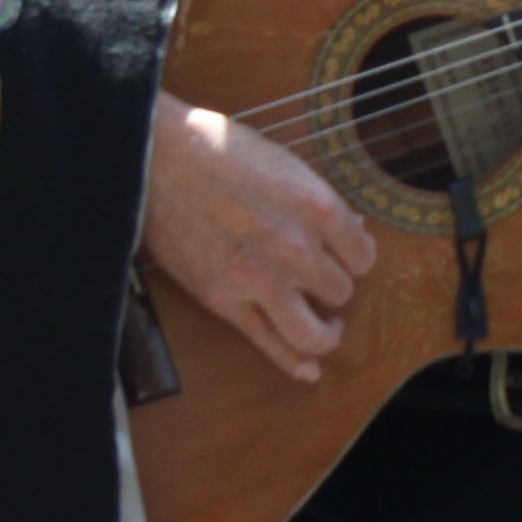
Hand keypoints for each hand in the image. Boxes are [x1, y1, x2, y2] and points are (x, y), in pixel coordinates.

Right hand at [139, 87, 377, 382]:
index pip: (363, 255)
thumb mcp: (284, 164)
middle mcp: (295, 248)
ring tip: (325, 325)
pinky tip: (310, 371)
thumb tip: (352, 226)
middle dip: (334, 286)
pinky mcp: (224, 301)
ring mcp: (259, 280)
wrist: (157, 159)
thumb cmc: (220, 150)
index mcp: (316, 207)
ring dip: (325, 332)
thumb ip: (318, 202)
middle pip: (341, 291)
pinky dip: (294, 364)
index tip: (344, 253)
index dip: (356, 256)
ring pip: (315, 333)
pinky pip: (270, 345)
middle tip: (320, 278)